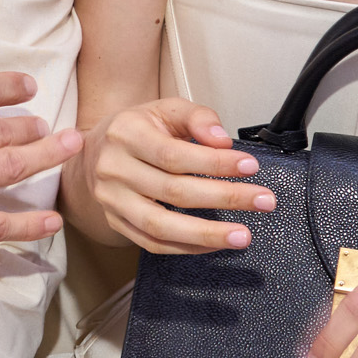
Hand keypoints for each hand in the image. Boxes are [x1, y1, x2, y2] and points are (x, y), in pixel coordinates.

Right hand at [78, 99, 272, 253]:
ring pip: (160, 226)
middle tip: (262, 200)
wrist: (95, 151)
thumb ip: (197, 117)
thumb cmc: (137, 129)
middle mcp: (114, 169)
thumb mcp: (166, 109)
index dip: (215, 163)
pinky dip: (187, 248)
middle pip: (173, 191)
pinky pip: (153, 244)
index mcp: (126, 134)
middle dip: (225, 197)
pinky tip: (214, 244)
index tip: (249, 167)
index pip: (174, 154)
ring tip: (241, 235)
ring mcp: (112, 200)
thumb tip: (222, 141)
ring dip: (206, 234)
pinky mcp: (116, 223)